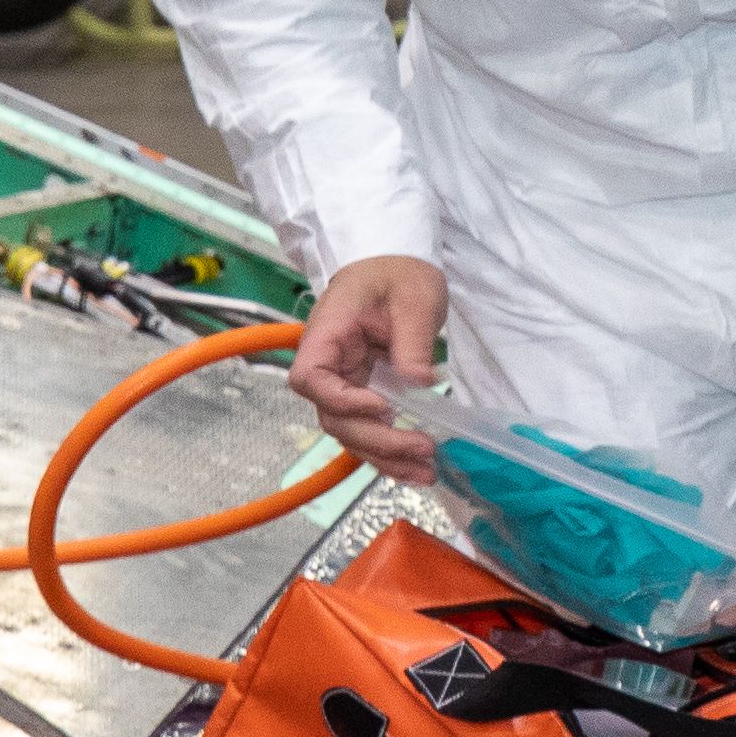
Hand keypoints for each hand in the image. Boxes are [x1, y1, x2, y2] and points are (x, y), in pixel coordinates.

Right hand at [287, 254, 449, 475]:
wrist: (396, 263)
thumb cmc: (398, 272)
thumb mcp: (413, 299)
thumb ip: (412, 344)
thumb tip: (419, 386)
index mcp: (327, 334)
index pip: (310, 379)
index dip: (341, 401)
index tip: (381, 407)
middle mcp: (329, 364)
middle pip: (334, 416)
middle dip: (376, 439)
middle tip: (422, 447)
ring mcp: (346, 381)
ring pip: (352, 432)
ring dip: (385, 457)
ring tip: (425, 473)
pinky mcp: (366, 392)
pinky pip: (370, 428)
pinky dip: (391, 451)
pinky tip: (416, 469)